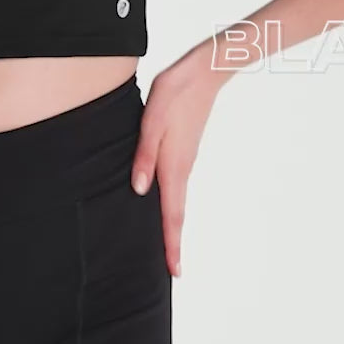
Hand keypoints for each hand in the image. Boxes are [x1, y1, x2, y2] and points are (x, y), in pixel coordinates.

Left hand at [130, 60, 219, 277]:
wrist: (204, 72)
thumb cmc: (175, 92)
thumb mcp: (152, 120)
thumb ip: (144, 155)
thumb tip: (140, 190)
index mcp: (174, 164)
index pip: (172, 213)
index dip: (172, 243)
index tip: (175, 271)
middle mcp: (183, 167)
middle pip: (177, 213)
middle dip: (174, 242)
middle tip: (173, 270)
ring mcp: (186, 159)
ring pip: (177, 199)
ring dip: (173, 224)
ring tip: (168, 245)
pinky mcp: (185, 150)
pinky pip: (177, 185)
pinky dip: (173, 203)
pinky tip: (165, 204)